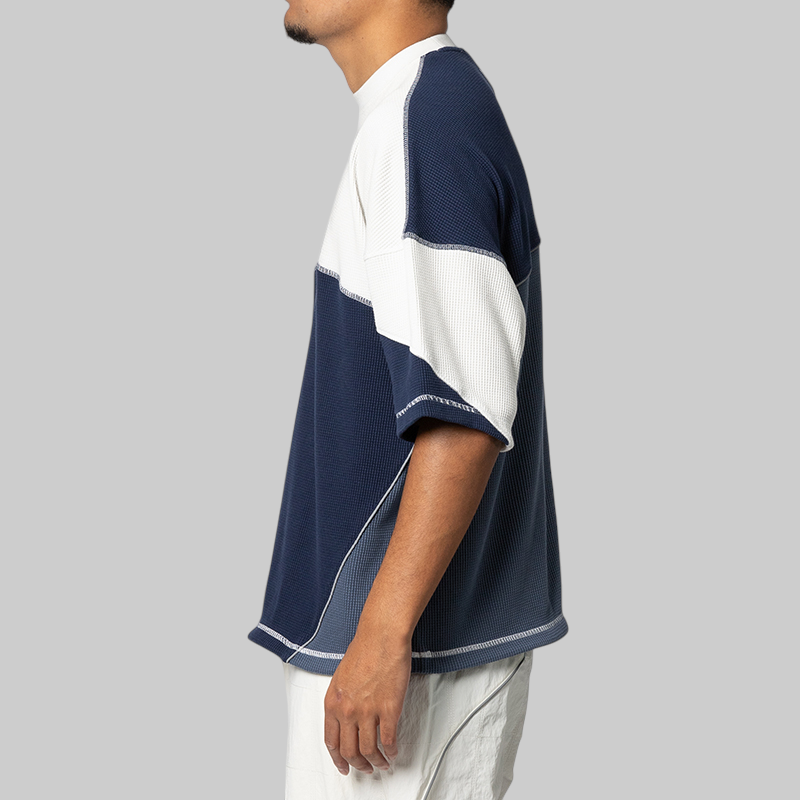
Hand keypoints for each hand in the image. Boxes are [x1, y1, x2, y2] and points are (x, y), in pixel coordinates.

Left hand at [323, 623, 411, 775]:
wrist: (381, 635)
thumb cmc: (364, 649)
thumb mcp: (341, 677)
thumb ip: (341, 700)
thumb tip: (347, 719)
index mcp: (332, 702)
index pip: (331, 742)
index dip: (338, 759)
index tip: (344, 766)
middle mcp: (347, 710)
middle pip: (350, 751)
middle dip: (358, 764)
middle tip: (365, 768)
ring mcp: (368, 711)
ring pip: (369, 750)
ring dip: (377, 761)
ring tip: (382, 763)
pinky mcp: (389, 709)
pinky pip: (389, 740)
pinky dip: (392, 750)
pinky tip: (394, 751)